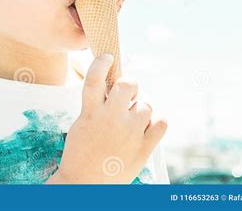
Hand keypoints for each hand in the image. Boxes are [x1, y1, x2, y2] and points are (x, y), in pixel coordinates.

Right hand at [51, 54, 166, 183]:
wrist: (84, 185)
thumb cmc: (80, 153)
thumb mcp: (81, 124)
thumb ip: (94, 105)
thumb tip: (112, 87)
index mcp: (90, 112)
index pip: (94, 77)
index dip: (102, 62)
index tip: (108, 56)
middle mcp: (110, 119)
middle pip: (129, 85)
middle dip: (129, 85)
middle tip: (126, 95)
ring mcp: (129, 133)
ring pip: (147, 104)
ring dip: (142, 106)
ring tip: (134, 118)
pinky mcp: (143, 148)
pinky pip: (162, 122)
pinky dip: (158, 120)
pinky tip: (148, 125)